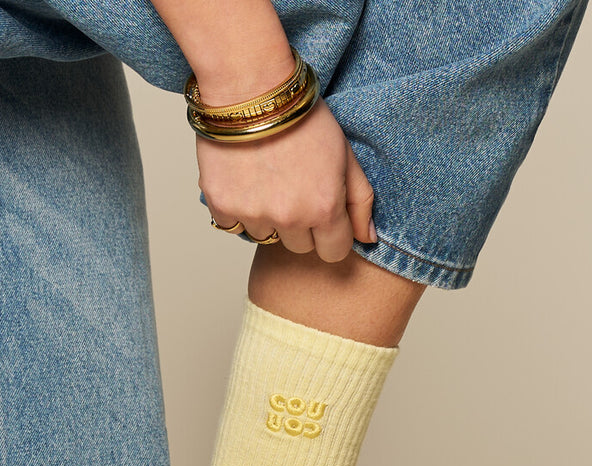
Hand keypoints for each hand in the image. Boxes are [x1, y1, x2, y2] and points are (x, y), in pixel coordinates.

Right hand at [197, 97, 375, 262]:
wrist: (250, 86)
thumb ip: (360, 201)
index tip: (322, 213)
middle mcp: (289, 218)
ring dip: (267, 217)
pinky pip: (233, 226)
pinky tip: (244, 181)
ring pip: (265, 237)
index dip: (330, 234)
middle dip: (300, 224)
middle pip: (299, 247)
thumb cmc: (300, 116)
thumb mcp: (345, 154)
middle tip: (292, 186)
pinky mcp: (223, 205)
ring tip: (266, 180)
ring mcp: (254, 214)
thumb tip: (368, 239)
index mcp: (324, 208)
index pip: (333, 253)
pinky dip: (238, 210)